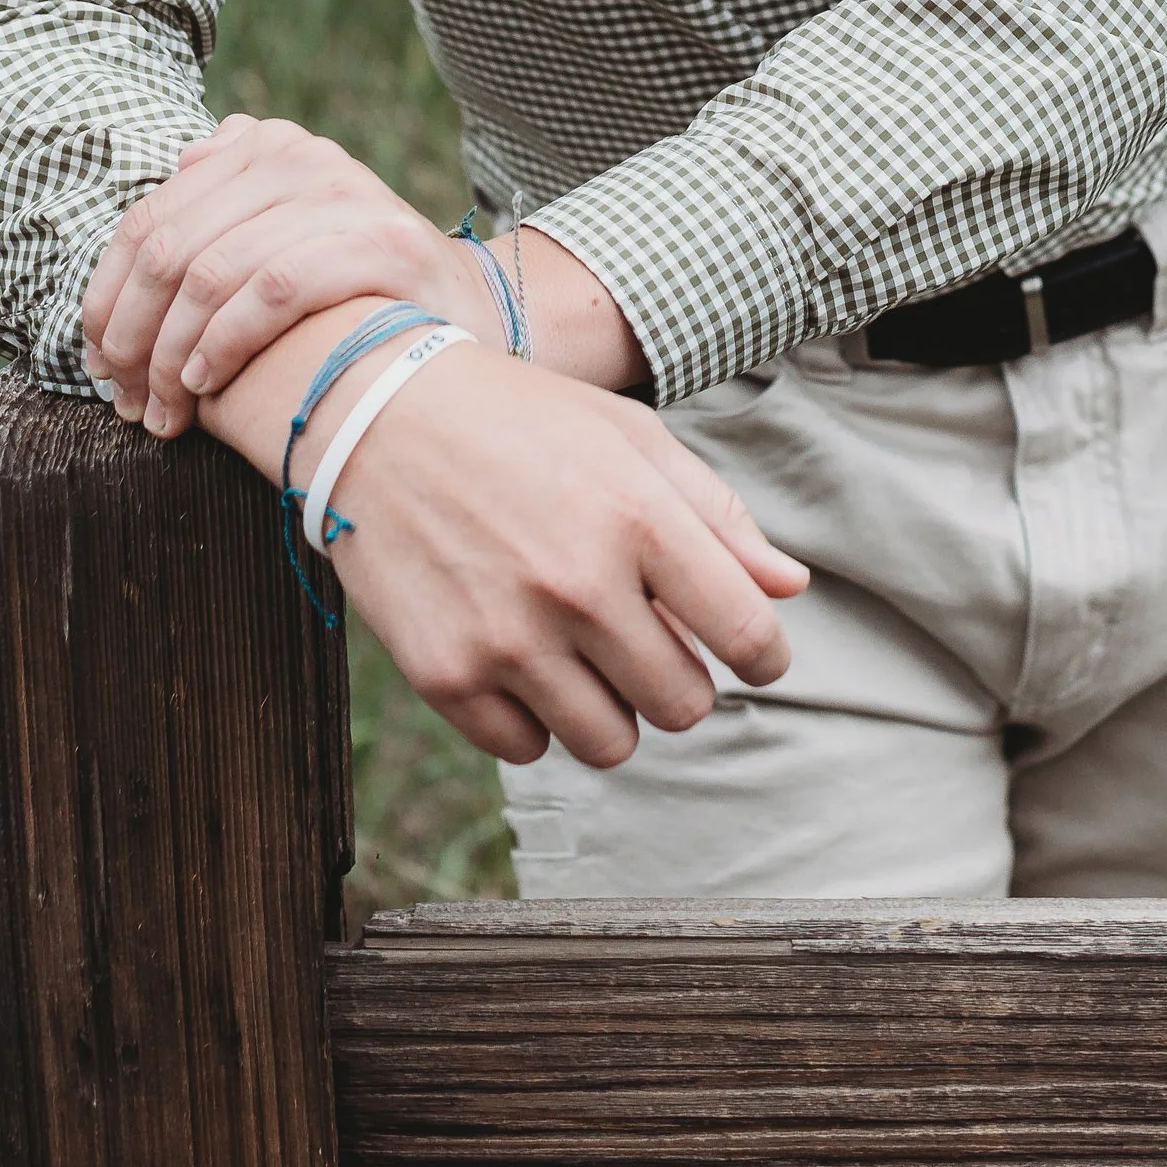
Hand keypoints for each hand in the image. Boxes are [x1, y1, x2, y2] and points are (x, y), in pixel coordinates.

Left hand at [82, 115, 472, 433]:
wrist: (469, 312)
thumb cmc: (354, 287)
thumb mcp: (288, 229)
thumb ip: (233, 194)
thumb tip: (179, 160)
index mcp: (264, 146)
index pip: (148, 219)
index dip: (107, 298)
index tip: (99, 365)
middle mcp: (301, 156)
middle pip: (169, 248)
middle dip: (131, 335)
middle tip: (124, 401)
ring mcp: (345, 195)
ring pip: (211, 271)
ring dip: (170, 354)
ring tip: (164, 410)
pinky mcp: (382, 244)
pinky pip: (273, 289)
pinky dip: (225, 341)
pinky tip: (208, 382)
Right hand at [209, 318, 808, 768]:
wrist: (377, 417)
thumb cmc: (519, 421)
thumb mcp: (630, 438)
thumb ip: (717, 516)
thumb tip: (789, 588)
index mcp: (639, 518)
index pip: (748, 636)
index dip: (763, 653)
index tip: (750, 650)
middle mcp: (579, 586)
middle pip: (684, 704)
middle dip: (681, 678)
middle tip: (648, 637)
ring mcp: (508, 639)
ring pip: (612, 744)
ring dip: (613, 708)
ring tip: (585, 651)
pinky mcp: (446, 676)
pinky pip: (528, 750)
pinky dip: (535, 718)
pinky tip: (522, 658)